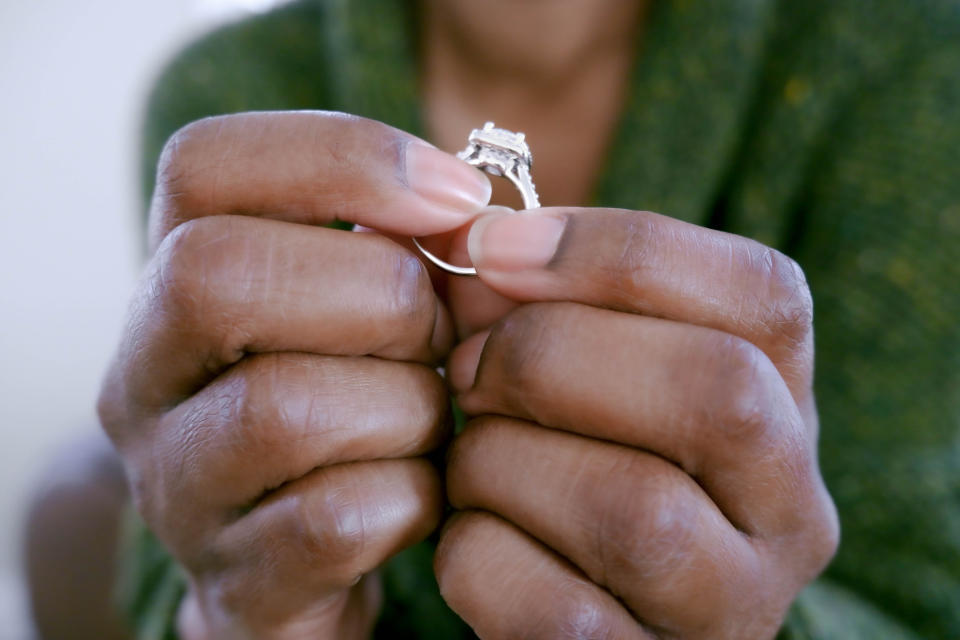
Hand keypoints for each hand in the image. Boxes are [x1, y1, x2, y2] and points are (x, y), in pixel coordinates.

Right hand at [97, 111, 490, 638]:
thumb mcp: (372, 308)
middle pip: (217, 275)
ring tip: (432, 419)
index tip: (457, 196)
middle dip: (378, 294)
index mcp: (175, 281)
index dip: (343, 158)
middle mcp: (146, 377)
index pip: (202, 166)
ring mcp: (177, 486)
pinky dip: (412, 499)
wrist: (310, 563)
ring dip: (407, 406)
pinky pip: (335, 518)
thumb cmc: (357, 401)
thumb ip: (410, 247)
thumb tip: (467, 215)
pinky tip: (423, 492)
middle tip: (435, 335)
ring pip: (285, 407)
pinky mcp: (236, 580)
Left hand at [434, 207, 838, 638]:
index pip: (763, 294)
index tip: (493, 247)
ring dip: (502, 462)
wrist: (567, 603)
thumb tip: (457, 236)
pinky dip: (480, 556)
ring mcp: (732, 604)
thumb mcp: (574, 369)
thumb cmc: (566, 454)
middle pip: (715, 393)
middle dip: (551, 356)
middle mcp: (790, 510)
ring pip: (634, 509)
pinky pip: (559, 610)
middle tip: (468, 367)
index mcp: (786, 403)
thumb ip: (527, 298)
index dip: (616, 250)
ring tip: (466, 456)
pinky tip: (468, 535)